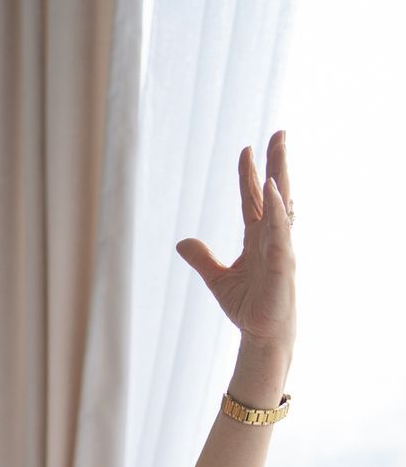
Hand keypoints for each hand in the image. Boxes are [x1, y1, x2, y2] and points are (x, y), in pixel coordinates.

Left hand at [177, 131, 296, 359]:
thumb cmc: (248, 305)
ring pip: (281, 204)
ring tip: (279, 148)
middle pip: (274, 192)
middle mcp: (272, 236)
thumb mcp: (217, 278)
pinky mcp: (283, 262)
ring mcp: (281, 247)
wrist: (261, 333)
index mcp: (257, 238)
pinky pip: (281, 231)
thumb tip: (182, 242)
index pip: (253, 199)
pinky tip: (274, 190)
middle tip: (279, 132)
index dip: (249, 174)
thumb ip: (202, 258)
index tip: (246, 150)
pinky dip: (277, 210)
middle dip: (276, 162)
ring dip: (280, 176)